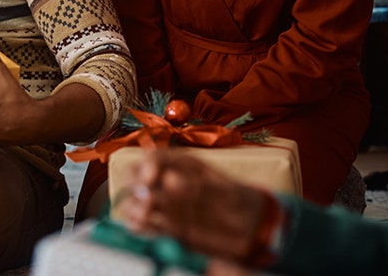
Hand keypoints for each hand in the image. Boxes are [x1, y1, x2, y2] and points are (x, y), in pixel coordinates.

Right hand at [117, 150, 267, 263]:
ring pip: (136, 200)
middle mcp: (170, 183)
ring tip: (145, 215)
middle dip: (135, 186)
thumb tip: (169, 180)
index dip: (147, 165)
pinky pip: (144, 225)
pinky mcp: (167, 227)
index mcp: (183, 166)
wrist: (252, 229)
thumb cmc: (241, 202)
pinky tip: (142, 225)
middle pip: (137, 177)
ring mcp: (167, 206)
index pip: (156, 158)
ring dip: (134, 206)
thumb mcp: (226, 191)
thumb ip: (199, 186)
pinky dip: (138, 225)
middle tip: (145, 199)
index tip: (150, 178)